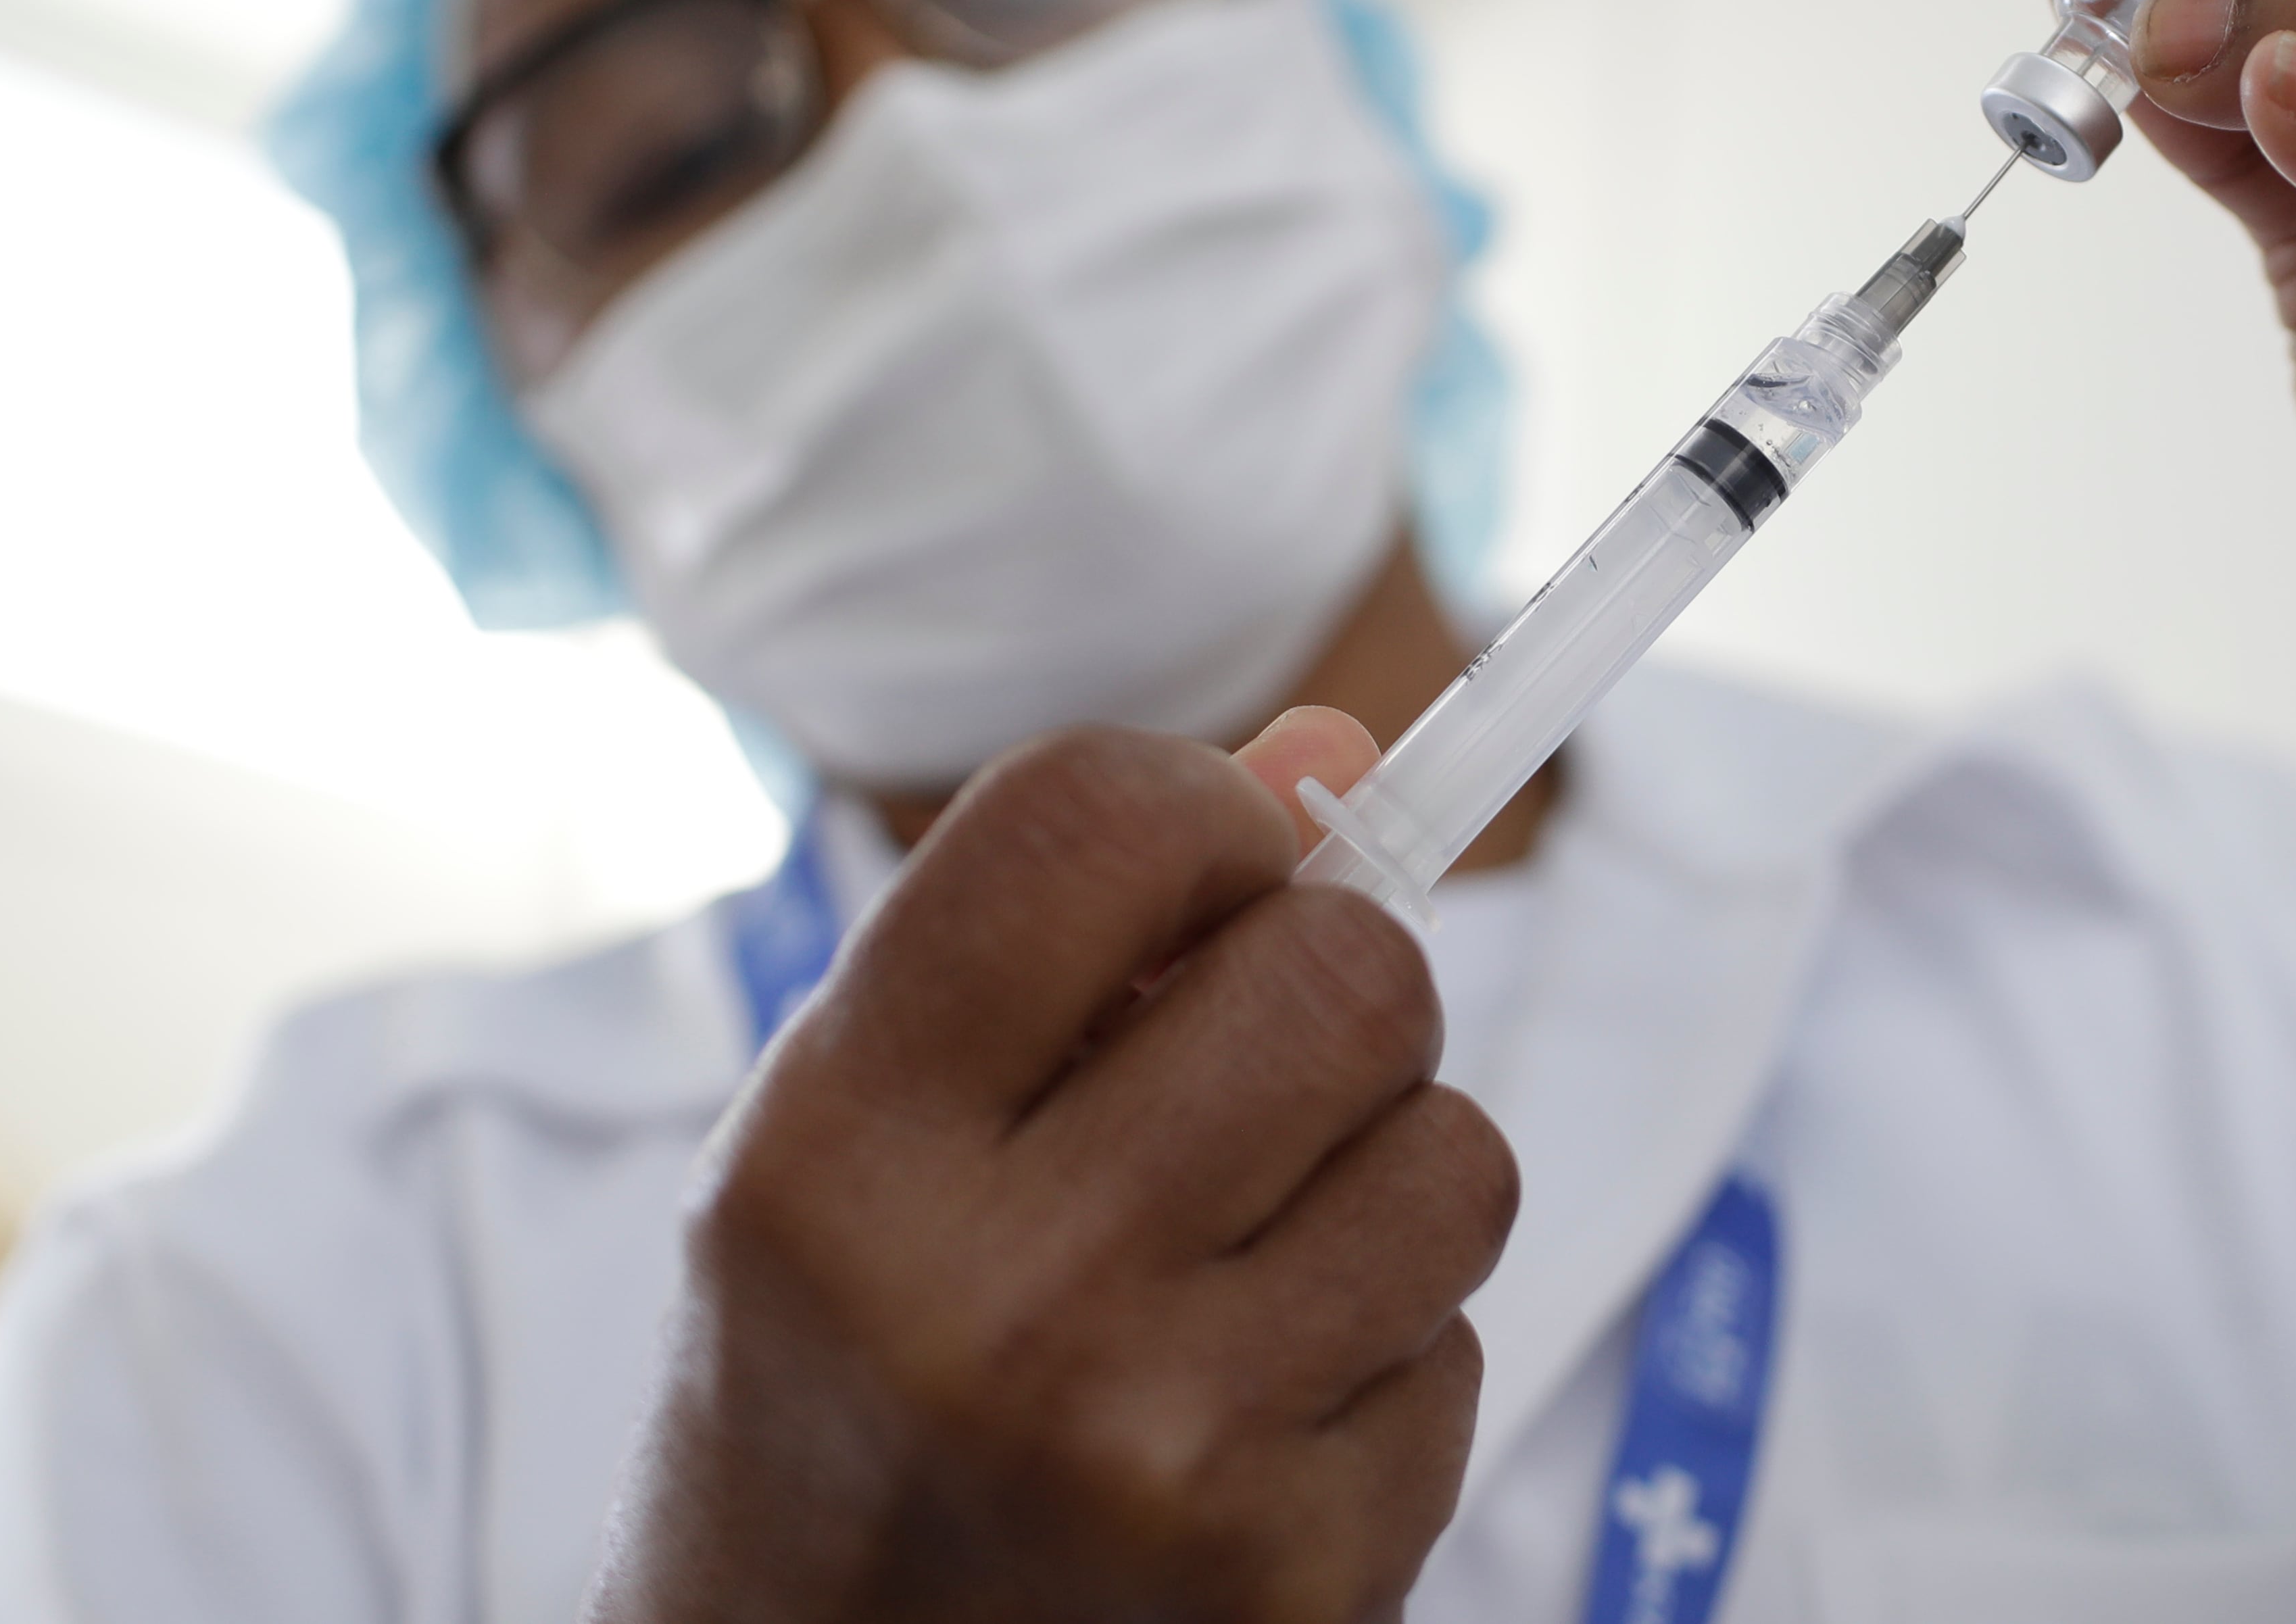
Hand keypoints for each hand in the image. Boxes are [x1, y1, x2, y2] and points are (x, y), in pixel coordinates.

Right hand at [585, 711, 1517, 1623]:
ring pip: (1458, 1155)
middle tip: (1240, 1086)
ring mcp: (1167, 1456)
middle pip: (1347, 973)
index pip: (1100, 819)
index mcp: (839, 1155)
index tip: (1213, 876)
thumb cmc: (832, 1393)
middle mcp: (1002, 1303)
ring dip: (1383, 1179)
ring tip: (1242, 1263)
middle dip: (1331, 991)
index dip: (1204, 814)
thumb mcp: (859, 1145)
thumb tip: (1342, 754)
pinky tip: (1248, 1423)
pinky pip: (1463, 1350)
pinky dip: (1384, 1360)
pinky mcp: (1301, 1578)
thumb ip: (1073, 936)